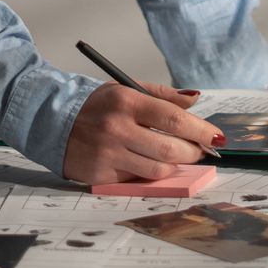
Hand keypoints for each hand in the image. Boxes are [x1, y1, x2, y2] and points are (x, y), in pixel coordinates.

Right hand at [61, 82, 224, 184]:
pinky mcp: (101, 175)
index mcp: (127, 101)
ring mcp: (109, 154)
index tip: (217, 137)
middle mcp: (117, 128)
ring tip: (176, 156)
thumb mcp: (125, 89)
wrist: (50, 119)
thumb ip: (162, 95)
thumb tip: (195, 100)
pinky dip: (149, 173)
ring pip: (158, 169)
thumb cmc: (95, 105)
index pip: (175, 119)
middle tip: (202, 149)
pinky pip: (138, 179)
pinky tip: (148, 163)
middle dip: (194, 151)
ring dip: (175, 165)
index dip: (201, 130)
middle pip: (171, 148)